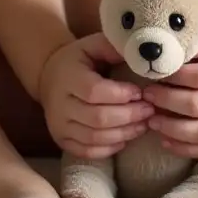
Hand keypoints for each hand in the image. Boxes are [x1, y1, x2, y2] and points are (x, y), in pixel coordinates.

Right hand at [38, 33, 153, 158]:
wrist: (48, 76)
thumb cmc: (78, 59)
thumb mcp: (93, 45)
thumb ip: (114, 48)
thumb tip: (141, 56)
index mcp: (68, 77)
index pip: (95, 91)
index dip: (121, 95)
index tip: (141, 92)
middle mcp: (60, 104)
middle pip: (97, 118)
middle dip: (128, 116)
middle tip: (149, 110)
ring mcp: (59, 126)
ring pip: (94, 138)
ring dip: (123, 134)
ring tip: (143, 125)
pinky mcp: (61, 140)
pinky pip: (87, 152)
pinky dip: (109, 149)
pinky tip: (125, 139)